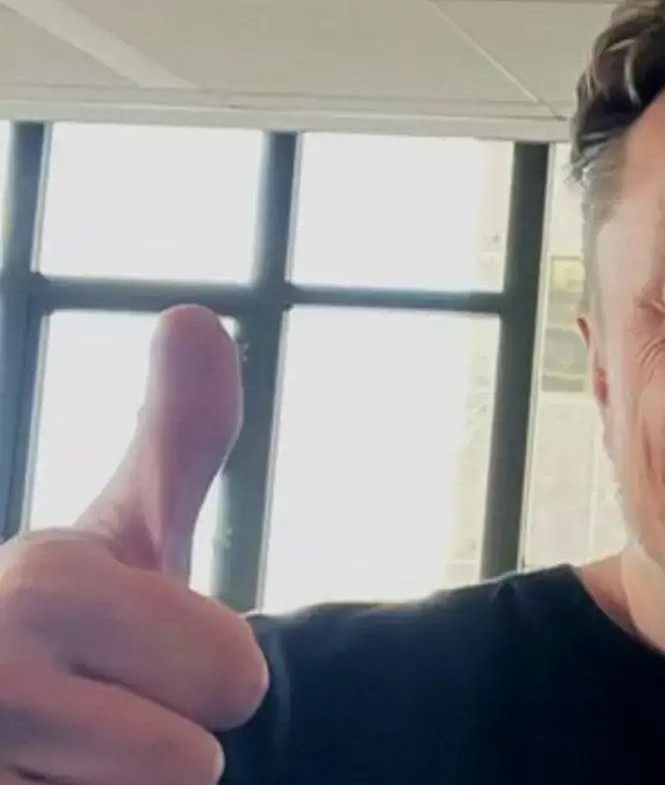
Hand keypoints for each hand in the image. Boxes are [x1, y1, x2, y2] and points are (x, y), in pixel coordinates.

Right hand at [0, 305, 268, 784]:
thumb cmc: (83, 623)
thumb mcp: (130, 531)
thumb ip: (182, 437)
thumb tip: (192, 312)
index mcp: (43, 581)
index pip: (238, 678)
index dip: (215, 671)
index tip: (139, 648)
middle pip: (196, 765)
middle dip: (169, 741)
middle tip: (104, 708)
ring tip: (65, 755)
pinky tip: (41, 783)